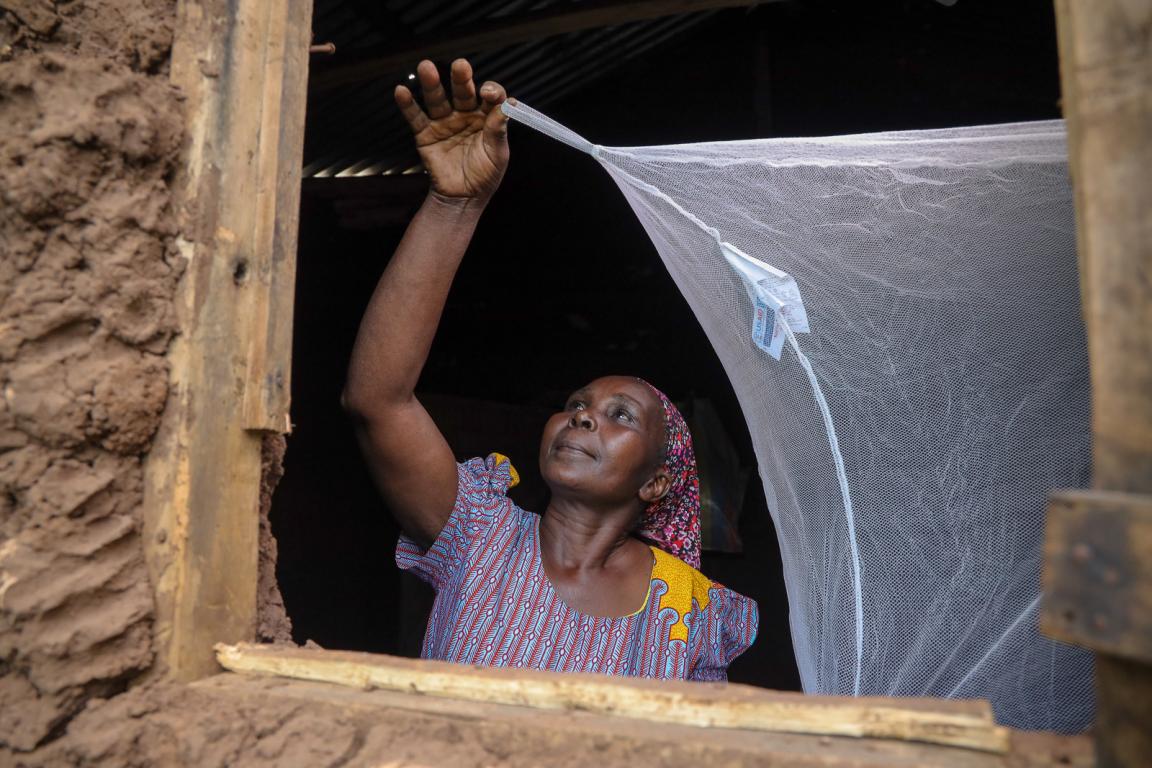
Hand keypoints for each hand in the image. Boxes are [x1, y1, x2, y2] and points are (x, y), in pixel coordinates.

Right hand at [395, 59, 509, 202]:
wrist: (463, 197)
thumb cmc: (485, 175)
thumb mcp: (498, 153)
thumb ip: (499, 129)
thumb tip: (510, 103)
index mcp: (486, 117)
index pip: (490, 97)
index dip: (491, 92)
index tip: (488, 92)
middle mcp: (465, 114)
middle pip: (463, 92)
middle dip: (461, 79)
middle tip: (460, 66)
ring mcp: (444, 122)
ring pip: (438, 100)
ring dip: (432, 84)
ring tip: (426, 67)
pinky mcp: (426, 134)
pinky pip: (416, 117)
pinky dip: (408, 105)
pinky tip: (401, 91)